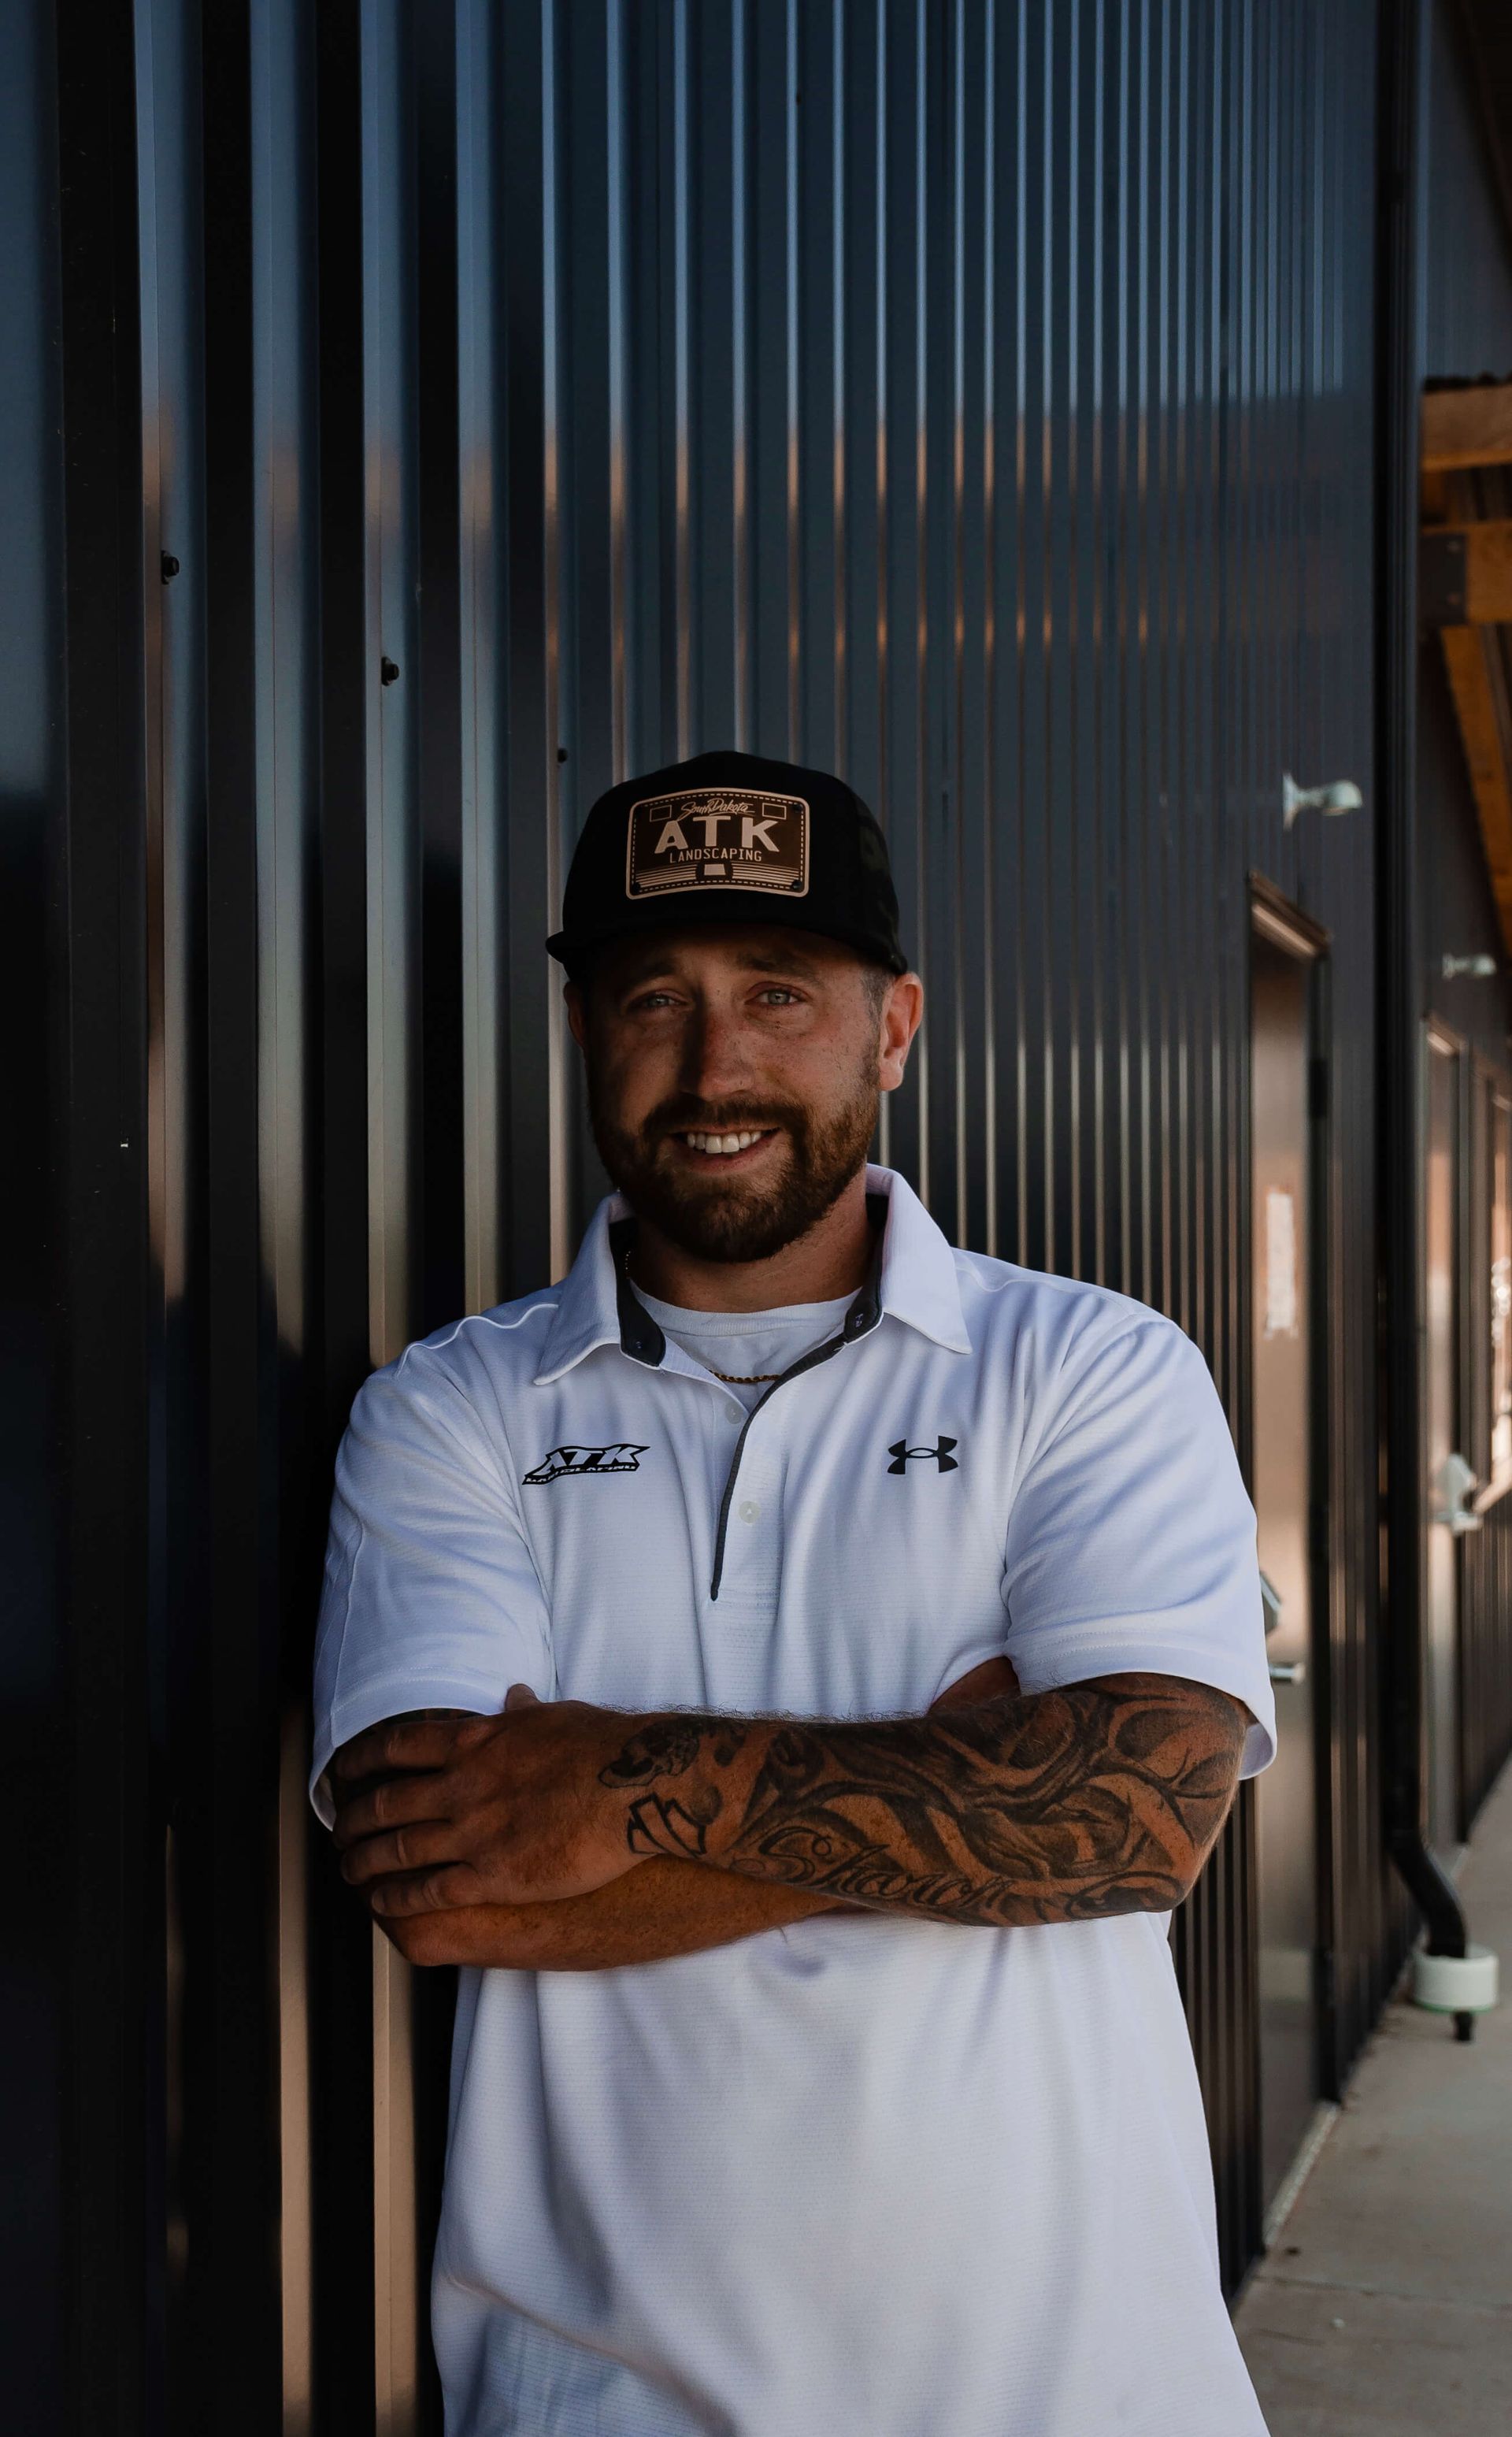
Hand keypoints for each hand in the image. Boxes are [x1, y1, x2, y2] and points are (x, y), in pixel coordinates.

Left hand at [331, 1686, 648, 1913]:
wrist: (632, 1786)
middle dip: (354, 1819)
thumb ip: (522, 1713)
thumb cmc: (602, 1745)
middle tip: (339, 1830)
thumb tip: (513, 1696)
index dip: (361, 1761)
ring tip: (350, 1870)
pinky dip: (398, 1898)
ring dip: (366, 1862)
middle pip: (386, 1803)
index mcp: (474, 1741)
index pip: (397, 1747)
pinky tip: (384, 1904)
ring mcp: (473, 1832)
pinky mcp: (492, 1875)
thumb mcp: (554, 1715)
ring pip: (398, 1851)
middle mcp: (462, 1785)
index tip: (344, 1771)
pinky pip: (429, 1891)